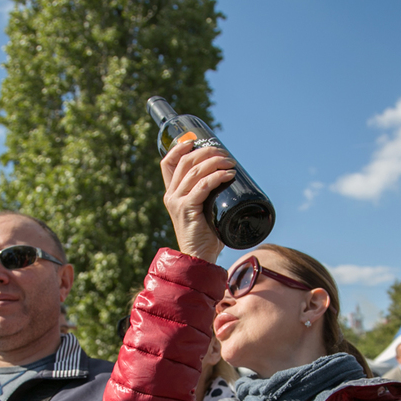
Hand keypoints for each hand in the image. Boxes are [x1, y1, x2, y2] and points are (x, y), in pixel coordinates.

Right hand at [159, 140, 235, 262]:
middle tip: (225, 155)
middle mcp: (171, 195)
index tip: (195, 141)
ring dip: (215, 162)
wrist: (198, 258)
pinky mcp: (186, 209)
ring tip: (231, 163)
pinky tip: (228, 175)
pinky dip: (216, 177)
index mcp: (172, 193)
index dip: (179, 148)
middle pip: (185, 161)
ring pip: (194, 171)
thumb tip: (232, 178)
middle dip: (206, 152)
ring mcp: (177, 202)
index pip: (168, 163)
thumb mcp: (205, 210)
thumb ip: (209, 196)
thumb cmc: (206, 236)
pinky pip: (202, 186)